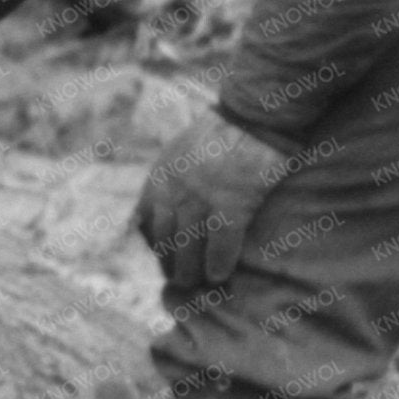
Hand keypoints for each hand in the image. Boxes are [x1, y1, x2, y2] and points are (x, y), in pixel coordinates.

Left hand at [134, 111, 295, 289]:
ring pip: (189, 247)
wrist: (254, 114)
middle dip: (169, 263)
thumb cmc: (226, 130)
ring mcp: (201, 198)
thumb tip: (167, 200)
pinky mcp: (232, 203)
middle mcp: (174, 191)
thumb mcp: (182, 150)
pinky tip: (220, 276)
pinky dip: (218, 263)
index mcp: (160, 176)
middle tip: (178, 280)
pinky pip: (221, 244)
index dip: (152, 242)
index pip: (144, 220)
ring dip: (191, 271)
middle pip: (165, 239)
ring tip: (197, 285)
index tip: (161, 256)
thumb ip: (172, 176)